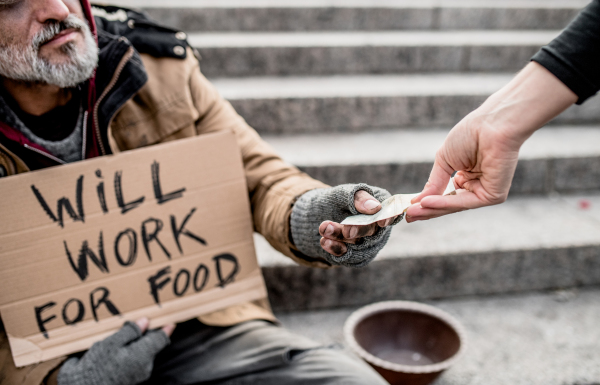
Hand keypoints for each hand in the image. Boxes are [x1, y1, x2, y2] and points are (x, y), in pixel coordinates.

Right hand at [57, 318, 174, 384]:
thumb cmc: (96, 366)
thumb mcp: (111, 343)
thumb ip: (130, 332)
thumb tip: (145, 321)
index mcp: (143, 355)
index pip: (160, 339)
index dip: (165, 329)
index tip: (171, 321)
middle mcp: (144, 366)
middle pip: (150, 344)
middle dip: (143, 335)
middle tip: (130, 326)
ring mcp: (138, 374)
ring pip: (141, 352)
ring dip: (133, 344)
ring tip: (115, 341)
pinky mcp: (131, 378)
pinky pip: (134, 361)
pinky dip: (127, 354)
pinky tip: (113, 352)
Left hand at [291, 183, 398, 266]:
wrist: (318, 216)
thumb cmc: (336, 201)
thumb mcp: (343, 193)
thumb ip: (359, 197)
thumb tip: (375, 207)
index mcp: (381, 207)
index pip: (391, 213)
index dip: (389, 218)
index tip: (382, 221)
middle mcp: (379, 228)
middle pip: (373, 231)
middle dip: (358, 229)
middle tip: (346, 229)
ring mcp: (369, 244)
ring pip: (359, 245)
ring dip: (340, 237)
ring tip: (324, 228)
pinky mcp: (357, 256)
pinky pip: (349, 257)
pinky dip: (336, 249)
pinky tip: (324, 241)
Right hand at [406, 62, 576, 221]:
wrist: (491, 125)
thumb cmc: (470, 135)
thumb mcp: (444, 160)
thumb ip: (434, 182)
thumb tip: (419, 201)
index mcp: (467, 176)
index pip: (445, 194)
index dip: (427, 202)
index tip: (408, 209)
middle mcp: (476, 186)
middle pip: (448, 204)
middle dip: (427, 210)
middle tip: (407, 217)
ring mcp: (485, 192)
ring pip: (454, 206)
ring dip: (432, 209)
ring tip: (412, 212)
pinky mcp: (493, 196)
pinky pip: (464, 203)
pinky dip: (444, 203)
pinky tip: (427, 202)